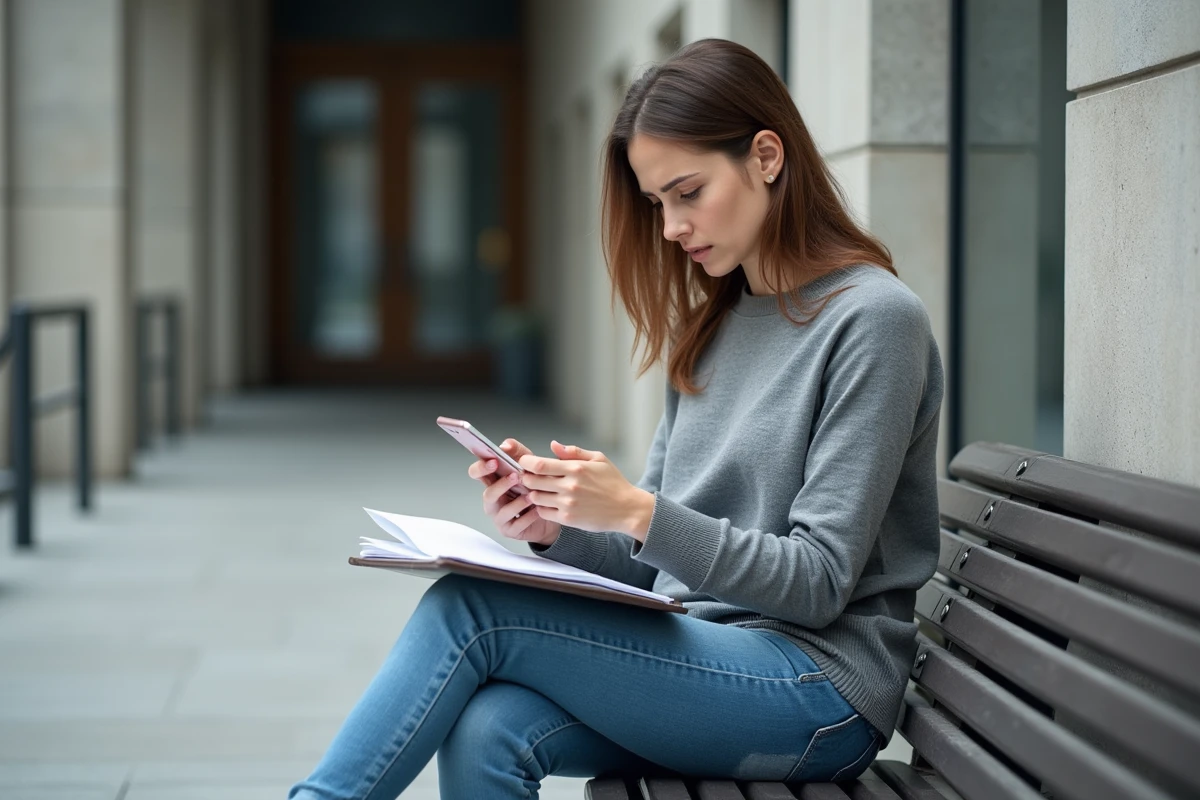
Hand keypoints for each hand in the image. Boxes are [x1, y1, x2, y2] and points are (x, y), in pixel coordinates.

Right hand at [468, 438, 561, 546]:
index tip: (493, 461)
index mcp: (494, 481)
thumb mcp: (530, 466)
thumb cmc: (537, 489)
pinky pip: (516, 523)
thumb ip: (519, 453)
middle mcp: (493, 499)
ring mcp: (499, 516)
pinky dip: (528, 516)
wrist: (551, 513)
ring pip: (501, 510)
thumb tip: (505, 444)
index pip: (477, 473)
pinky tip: (538, 510)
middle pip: (487, 494)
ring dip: (517, 502)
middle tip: (515, 476)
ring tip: (531, 495)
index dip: (481, 467)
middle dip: (500, 485)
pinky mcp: (510, 529)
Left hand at [519, 441, 655, 539]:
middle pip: (532, 481)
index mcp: (576, 468)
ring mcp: (568, 504)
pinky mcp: (568, 519)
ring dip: (533, 493)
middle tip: (528, 476)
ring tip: (540, 490)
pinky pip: (543, 512)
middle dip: (526, 478)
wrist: (627, 509)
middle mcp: (570, 486)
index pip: (539, 465)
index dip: (526, 462)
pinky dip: (541, 507)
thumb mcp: (598, 459)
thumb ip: (573, 452)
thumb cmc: (613, 483)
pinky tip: (548, 503)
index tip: (524, 462)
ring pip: (535, 497)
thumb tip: (553, 446)